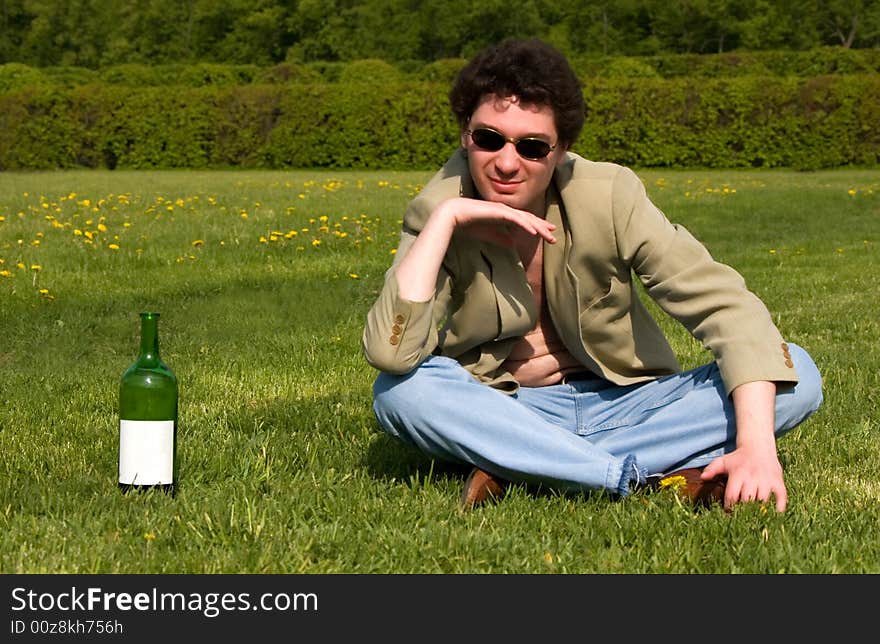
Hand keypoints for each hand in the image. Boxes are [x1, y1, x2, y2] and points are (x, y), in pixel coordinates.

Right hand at [442, 197, 556, 246]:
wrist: (453, 215)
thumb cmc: (468, 224)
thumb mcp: (488, 234)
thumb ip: (501, 238)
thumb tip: (513, 244)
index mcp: (503, 215)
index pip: (524, 221)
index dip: (536, 227)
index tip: (547, 233)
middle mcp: (505, 210)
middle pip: (528, 219)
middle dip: (542, 227)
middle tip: (554, 235)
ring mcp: (502, 209)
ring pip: (525, 219)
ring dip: (538, 227)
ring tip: (549, 235)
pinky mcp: (498, 211)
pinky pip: (515, 218)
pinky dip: (525, 225)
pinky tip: (534, 232)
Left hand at [702, 447, 786, 511]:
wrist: (758, 447)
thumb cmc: (738, 458)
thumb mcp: (723, 461)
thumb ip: (712, 469)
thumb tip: (702, 478)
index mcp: (738, 473)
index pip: (732, 495)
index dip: (729, 507)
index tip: (727, 514)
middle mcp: (753, 477)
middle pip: (747, 500)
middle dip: (742, 510)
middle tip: (739, 518)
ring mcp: (767, 480)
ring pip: (762, 500)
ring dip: (758, 510)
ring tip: (753, 518)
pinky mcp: (778, 482)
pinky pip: (781, 498)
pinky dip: (779, 508)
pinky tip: (774, 516)